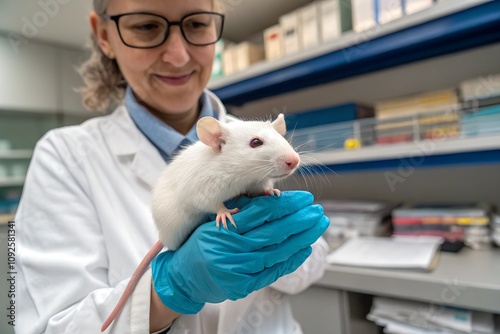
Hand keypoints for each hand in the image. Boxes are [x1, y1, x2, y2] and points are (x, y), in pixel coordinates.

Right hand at [151, 191, 328, 313]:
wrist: (184, 276)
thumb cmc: (200, 243)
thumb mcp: (213, 220)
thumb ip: (239, 210)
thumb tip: (274, 198)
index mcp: (221, 228)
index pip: (260, 213)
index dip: (286, 204)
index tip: (304, 198)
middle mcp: (230, 249)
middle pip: (273, 232)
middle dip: (299, 219)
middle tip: (317, 209)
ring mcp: (237, 270)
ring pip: (277, 250)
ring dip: (302, 237)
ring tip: (318, 224)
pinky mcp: (243, 286)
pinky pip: (273, 271)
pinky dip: (291, 259)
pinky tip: (305, 247)